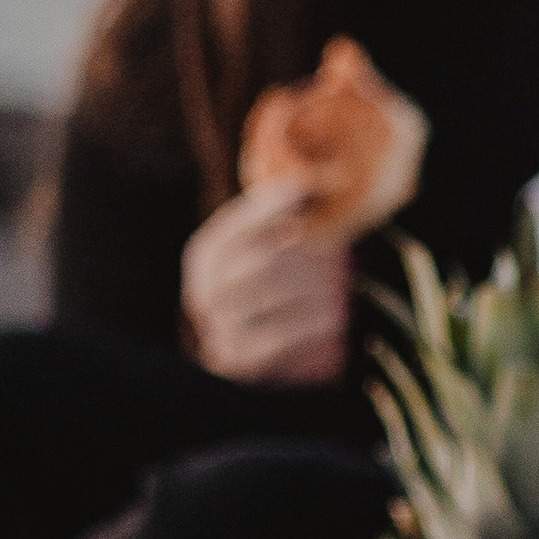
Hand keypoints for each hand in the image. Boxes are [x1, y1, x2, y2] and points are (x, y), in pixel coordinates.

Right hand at [180, 177, 351, 385]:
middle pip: (258, 261)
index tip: (306, 190)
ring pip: (272, 298)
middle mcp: (203, 291)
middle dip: (301, 253)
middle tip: (332, 253)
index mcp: (205, 255)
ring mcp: (218, 327)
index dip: (269, 206)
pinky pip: (281, 338)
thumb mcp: (265, 246)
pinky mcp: (238, 360)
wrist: (251, 352)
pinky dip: (312, 325)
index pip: (237, 225)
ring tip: (336, 287)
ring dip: (313, 289)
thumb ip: (281, 213)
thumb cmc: (269, 285)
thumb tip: (316, 178)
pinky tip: (334, 318)